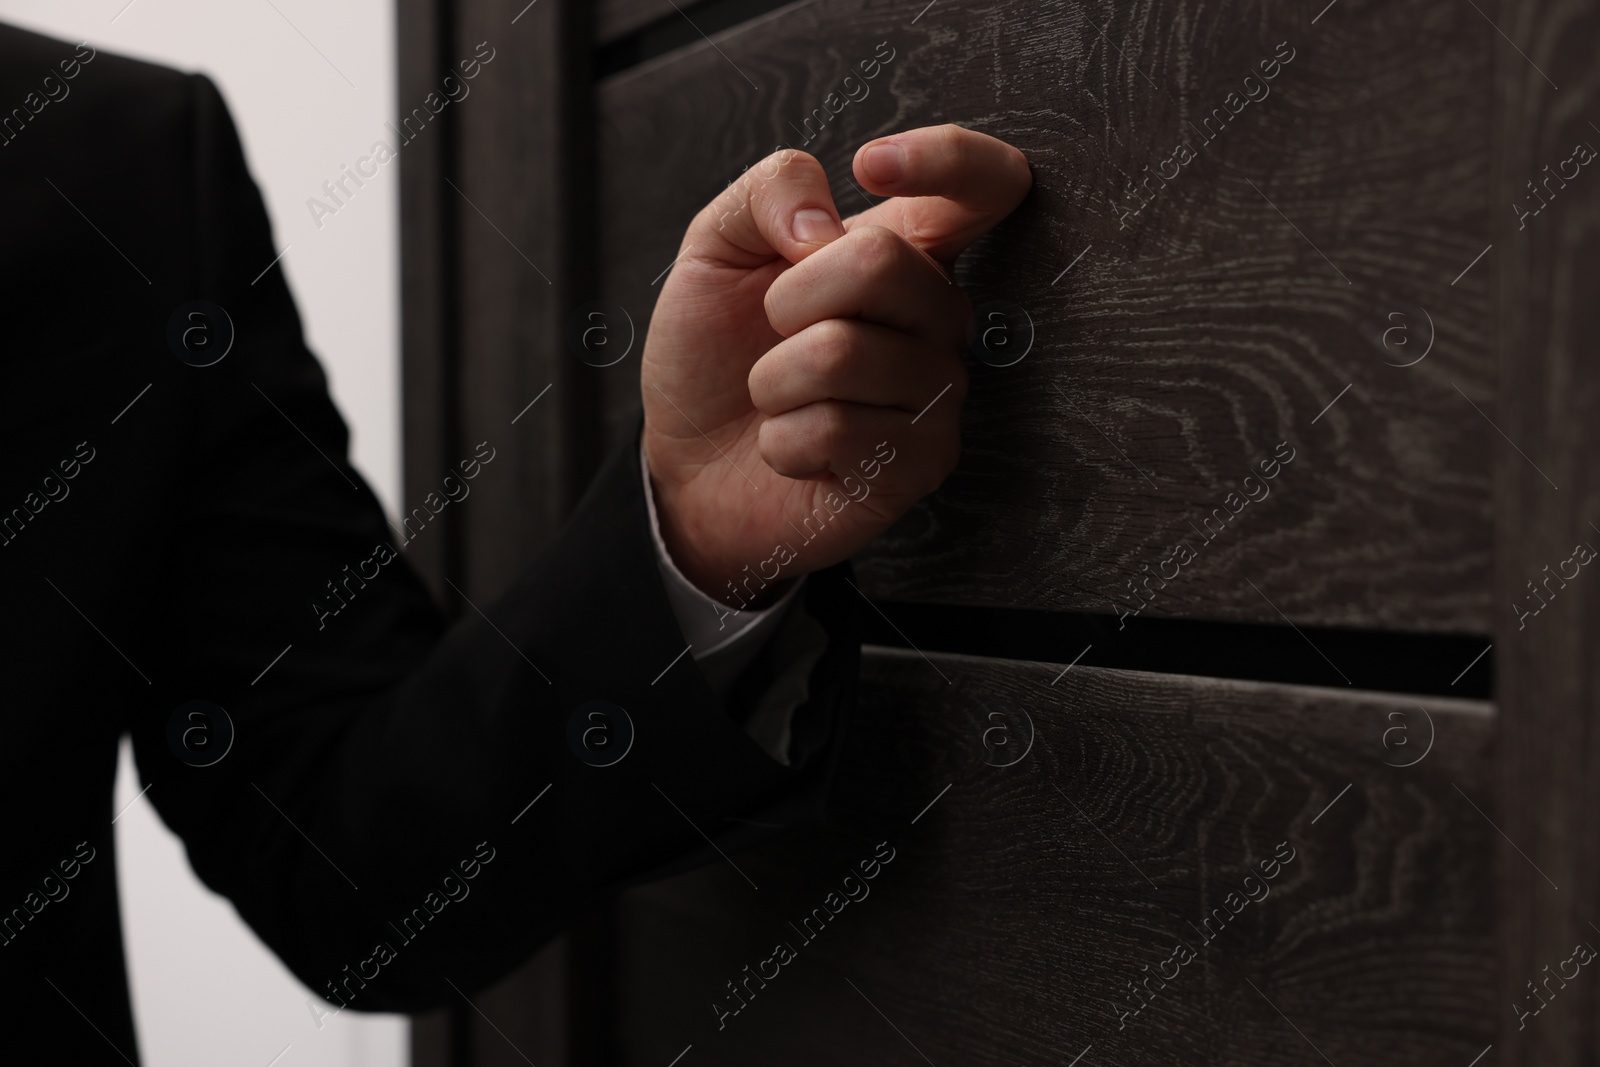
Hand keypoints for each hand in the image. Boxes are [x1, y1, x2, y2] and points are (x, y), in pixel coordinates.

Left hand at [640, 124, 1031, 606]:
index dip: (949, 159)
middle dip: (788, 295)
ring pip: (843, 353)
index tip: (871, 167)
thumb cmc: (716, 353)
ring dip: (774, 378)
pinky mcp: (920, 464)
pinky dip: (782, 438)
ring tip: (778, 397)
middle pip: (882, 262)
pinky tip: (792, 446)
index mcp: (909, 251)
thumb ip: (769, 190)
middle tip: (772, 330)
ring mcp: (938, 394)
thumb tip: (823, 225)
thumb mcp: (717, 246)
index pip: (988, 185)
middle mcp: (939, 319)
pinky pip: (836, 428)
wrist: (688, 463)